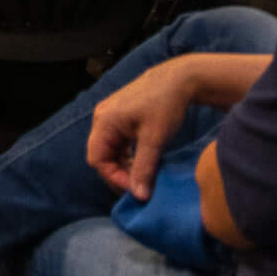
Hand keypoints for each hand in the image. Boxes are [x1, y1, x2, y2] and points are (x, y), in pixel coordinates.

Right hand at [85, 58, 205, 199]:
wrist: (179, 79)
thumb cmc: (165, 105)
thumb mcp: (154, 139)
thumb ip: (143, 168)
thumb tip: (139, 196)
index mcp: (104, 121)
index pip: (97, 159)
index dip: (114, 177)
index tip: (136, 188)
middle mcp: (102, 118)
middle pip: (101, 155)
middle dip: (119, 173)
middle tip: (141, 186)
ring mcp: (111, 117)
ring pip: (111, 150)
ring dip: (125, 165)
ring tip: (146, 175)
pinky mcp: (122, 117)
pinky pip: (118, 142)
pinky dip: (129, 155)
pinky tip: (145, 161)